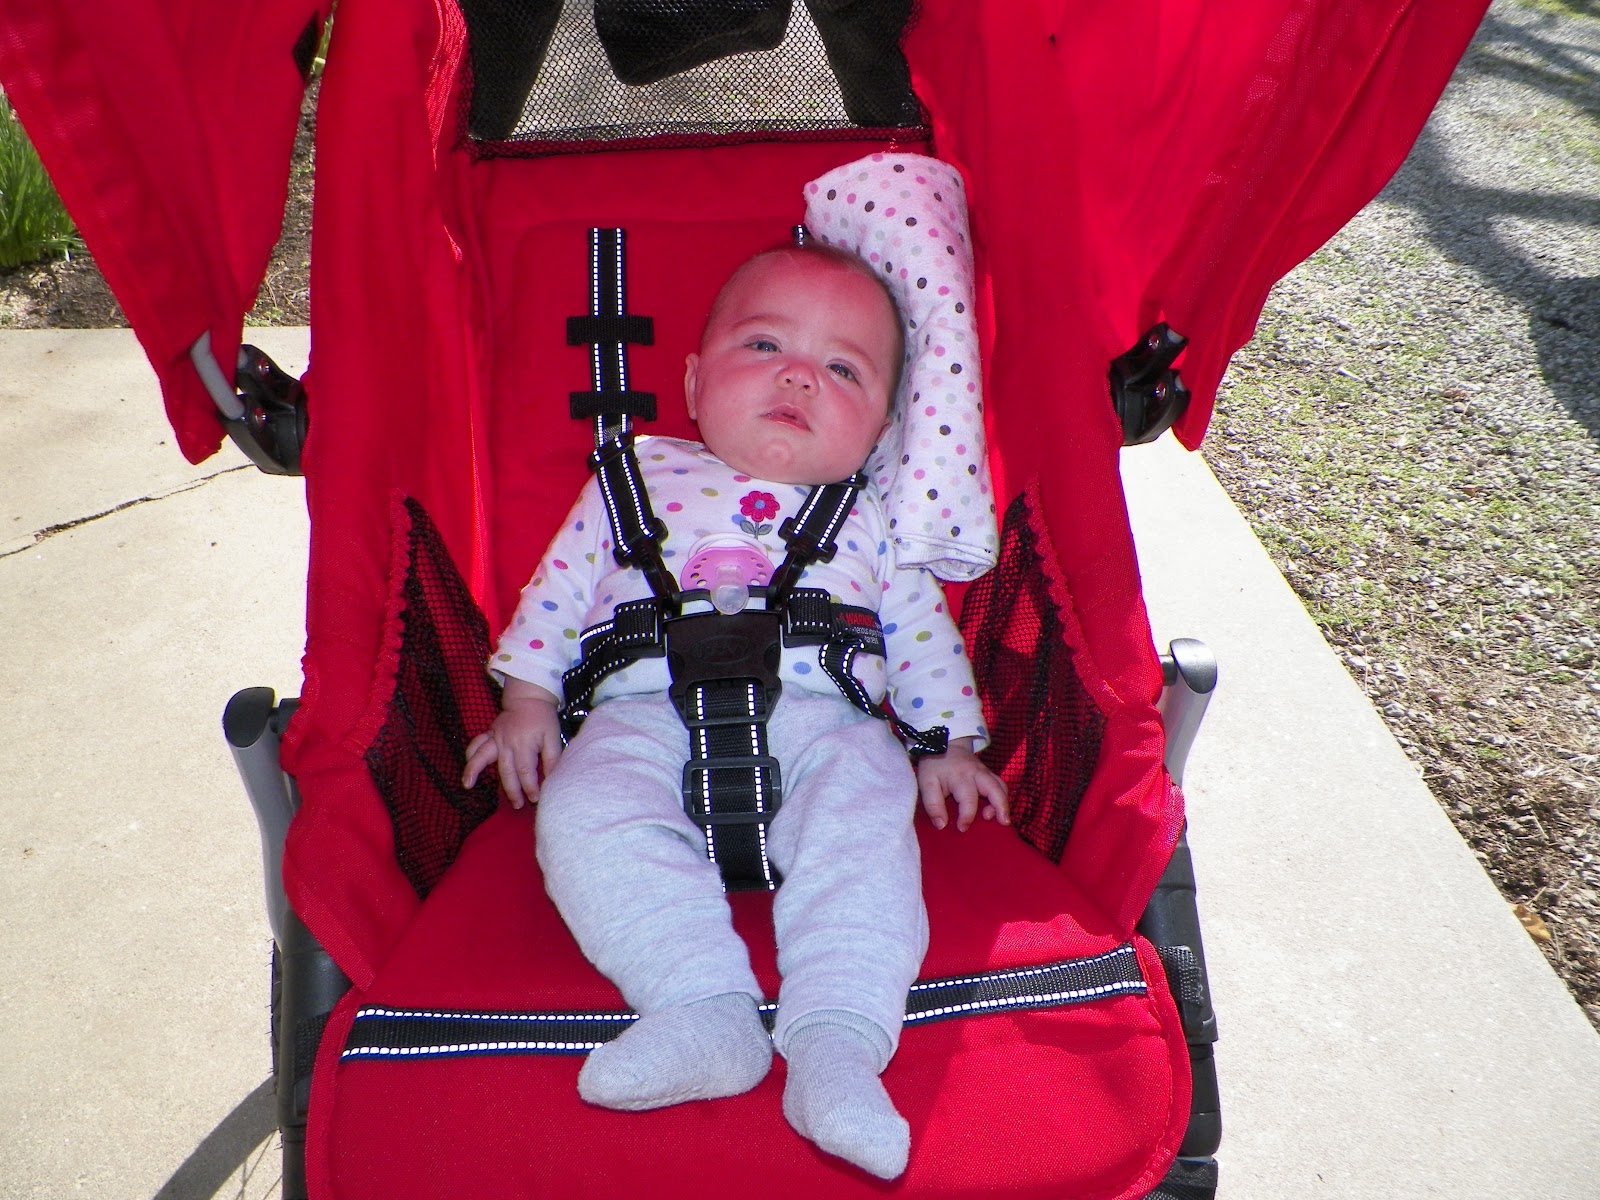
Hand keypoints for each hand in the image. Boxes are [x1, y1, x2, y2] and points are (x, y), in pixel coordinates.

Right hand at [462, 682, 563, 808]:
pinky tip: (467, 767)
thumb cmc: (543, 719)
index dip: (530, 787)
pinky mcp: (489, 733)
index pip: (526, 771)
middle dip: (511, 790)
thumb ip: (552, 758)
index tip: (535, 798)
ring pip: (483, 756)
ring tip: (467, 785)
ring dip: (474, 771)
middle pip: (506, 770)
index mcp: (524, 744)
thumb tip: (552, 778)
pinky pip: (476, 744)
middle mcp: (507, 742)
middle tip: (517, 805)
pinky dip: (470, 755)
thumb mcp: (553, 737)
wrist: (529, 697)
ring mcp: (495, 737)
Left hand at [915, 738, 1009, 831]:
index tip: (962, 828)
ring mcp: (985, 772)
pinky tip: (998, 811)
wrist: (944, 743)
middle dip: (1001, 806)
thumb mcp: (926, 783)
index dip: (967, 816)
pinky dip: (1002, 798)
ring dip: (1004, 803)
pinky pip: (1000, 785)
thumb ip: (933, 804)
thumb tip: (941, 825)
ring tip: (1002, 820)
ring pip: (1002, 786)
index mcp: (961, 777)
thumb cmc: (935, 765)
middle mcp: (977, 774)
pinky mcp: (989, 774)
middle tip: (1003, 823)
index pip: (968, 799)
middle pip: (996, 788)